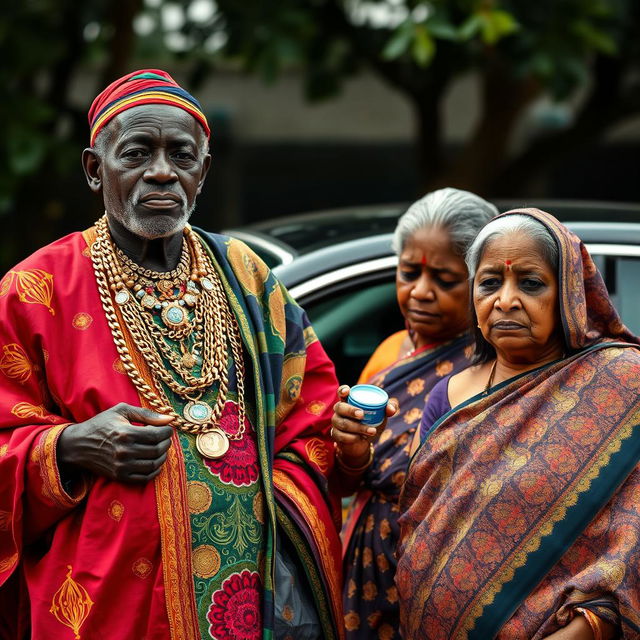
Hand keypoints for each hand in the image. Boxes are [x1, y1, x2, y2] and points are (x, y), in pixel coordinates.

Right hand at [57, 403, 173, 483]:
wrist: (78, 445)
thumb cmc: (101, 424)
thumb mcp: (121, 411)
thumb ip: (147, 414)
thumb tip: (170, 418)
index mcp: (126, 433)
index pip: (157, 435)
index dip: (167, 432)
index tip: (168, 428)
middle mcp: (124, 451)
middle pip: (157, 450)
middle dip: (166, 443)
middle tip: (165, 438)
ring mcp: (122, 466)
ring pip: (154, 464)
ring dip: (163, 456)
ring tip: (161, 448)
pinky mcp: (119, 476)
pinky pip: (145, 477)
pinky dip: (155, 470)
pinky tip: (155, 462)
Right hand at [331, 385, 396, 466]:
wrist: (364, 442)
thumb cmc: (371, 422)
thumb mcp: (382, 414)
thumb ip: (390, 407)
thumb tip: (390, 409)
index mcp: (349, 401)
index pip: (342, 392)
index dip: (343, 390)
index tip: (347, 391)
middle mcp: (340, 410)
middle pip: (340, 407)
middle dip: (350, 410)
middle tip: (362, 414)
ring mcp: (336, 422)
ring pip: (343, 423)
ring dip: (358, 428)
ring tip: (372, 431)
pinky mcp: (336, 435)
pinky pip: (342, 436)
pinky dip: (353, 437)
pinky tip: (361, 438)